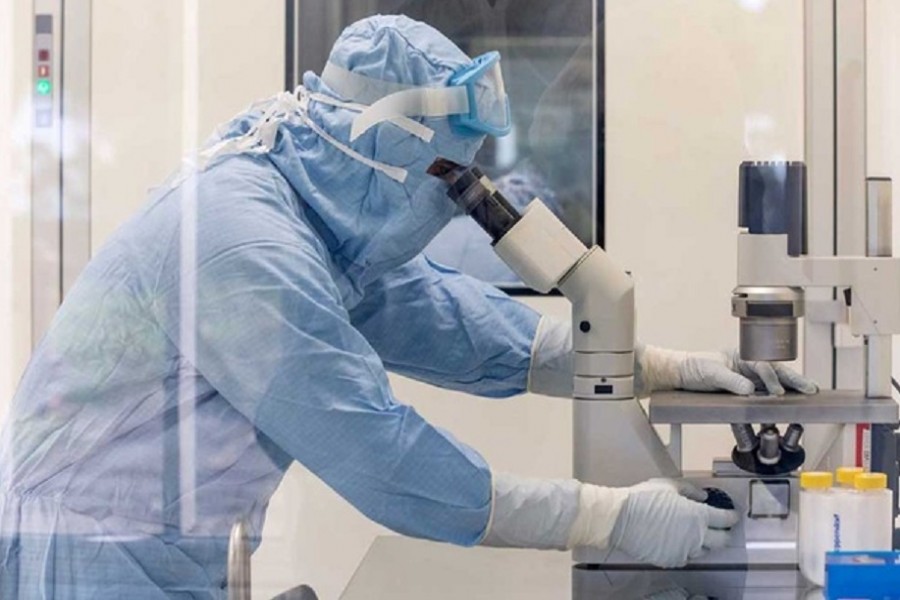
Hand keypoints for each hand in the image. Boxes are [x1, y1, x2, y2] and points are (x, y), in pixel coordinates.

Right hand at [609, 479, 738, 567]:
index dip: (731, 517)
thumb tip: (702, 496)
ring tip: (696, 534)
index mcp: (699, 516)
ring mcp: (684, 551)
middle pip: (721, 541)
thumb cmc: (643, 499)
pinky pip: (685, 557)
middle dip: (724, 534)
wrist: (620, 519)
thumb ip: (690, 490)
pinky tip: (677, 541)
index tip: (733, 515)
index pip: (725, 519)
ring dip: (704, 543)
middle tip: (721, 528)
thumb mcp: (668, 485)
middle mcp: (696, 537)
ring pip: (704, 551)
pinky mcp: (671, 560)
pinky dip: (686, 550)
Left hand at [637, 345, 817, 396]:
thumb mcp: (711, 372)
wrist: (680, 376)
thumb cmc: (695, 367)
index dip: (772, 379)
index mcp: (744, 357)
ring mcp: (746, 382)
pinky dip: (766, 410)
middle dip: (793, 381)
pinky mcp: (740, 396)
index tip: (777, 392)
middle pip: (776, 374)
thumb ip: (730, 380)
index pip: (764, 366)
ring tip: (804, 400)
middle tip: (810, 389)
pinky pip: (757, 403)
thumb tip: (749, 390)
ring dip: (786, 395)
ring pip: (771, 389)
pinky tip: (775, 416)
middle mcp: (749, 369)